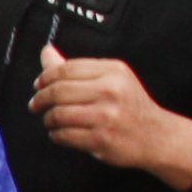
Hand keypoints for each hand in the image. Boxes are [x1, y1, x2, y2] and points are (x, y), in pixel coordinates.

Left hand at [33, 46, 191, 186]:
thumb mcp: (111, 78)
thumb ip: (77, 68)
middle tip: (35, 104)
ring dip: (48, 119)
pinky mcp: (102, 139)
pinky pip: (65, 135)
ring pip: (59, 114)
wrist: (155, 136)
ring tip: (50, 120)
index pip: (67, 69)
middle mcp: (111, 91)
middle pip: (59, 90)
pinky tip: (60, 133)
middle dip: (40, 99)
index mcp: (113, 71)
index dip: (45, 77)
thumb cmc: (129, 106)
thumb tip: (46, 51)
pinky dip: (56, 135)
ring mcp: (107, 116)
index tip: (38, 85)